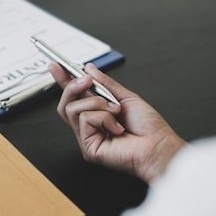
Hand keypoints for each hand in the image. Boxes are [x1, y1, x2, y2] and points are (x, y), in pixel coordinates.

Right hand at [49, 63, 186, 182]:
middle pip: (66, 104)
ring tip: (115, 110)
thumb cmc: (149, 128)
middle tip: (87, 80)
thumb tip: (89, 69)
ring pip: (73, 109)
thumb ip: (105, 83)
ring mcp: (87, 138)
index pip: (74, 97)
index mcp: (97, 115)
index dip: (63, 81)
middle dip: (72, 87)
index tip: (56, 66)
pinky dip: (103, 117)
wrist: (159, 146)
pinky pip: (85, 120)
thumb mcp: (126, 97)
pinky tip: (116, 126)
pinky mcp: (89, 148)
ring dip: (97, 103)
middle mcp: (90, 127)